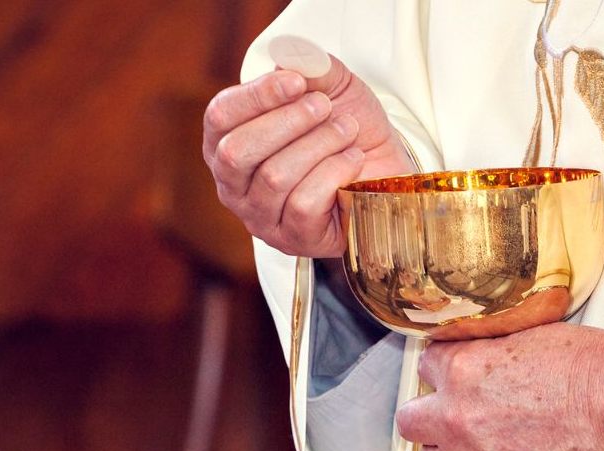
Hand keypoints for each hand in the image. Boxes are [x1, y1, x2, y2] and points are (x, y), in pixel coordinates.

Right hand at [202, 57, 413, 257]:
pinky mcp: (291, 239)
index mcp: (227, 144)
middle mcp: (234, 187)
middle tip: (324, 108)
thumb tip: (286, 58)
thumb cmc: (344, 130)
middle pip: (236, 153)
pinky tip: (351, 163)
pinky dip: (335, 173)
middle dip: (287, 123)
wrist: (384, 169)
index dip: (256, 96)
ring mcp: (259, 219)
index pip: (219, 118)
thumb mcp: (329, 86)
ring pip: (274, 178)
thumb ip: (307, 66)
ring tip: (346, 131)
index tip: (297, 82)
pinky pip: (303, 204)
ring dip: (320, 145)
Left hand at [395, 323, 603, 450]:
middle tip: (459, 417)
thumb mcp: (535, 338)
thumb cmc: (596, 373)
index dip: (445, 372)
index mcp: (464, 369)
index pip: (426, 366)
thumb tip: (480, 352)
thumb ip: (492, 350)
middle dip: (431, 417)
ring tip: (481, 449)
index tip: (457, 378)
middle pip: (411, 420)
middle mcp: (454, 414)